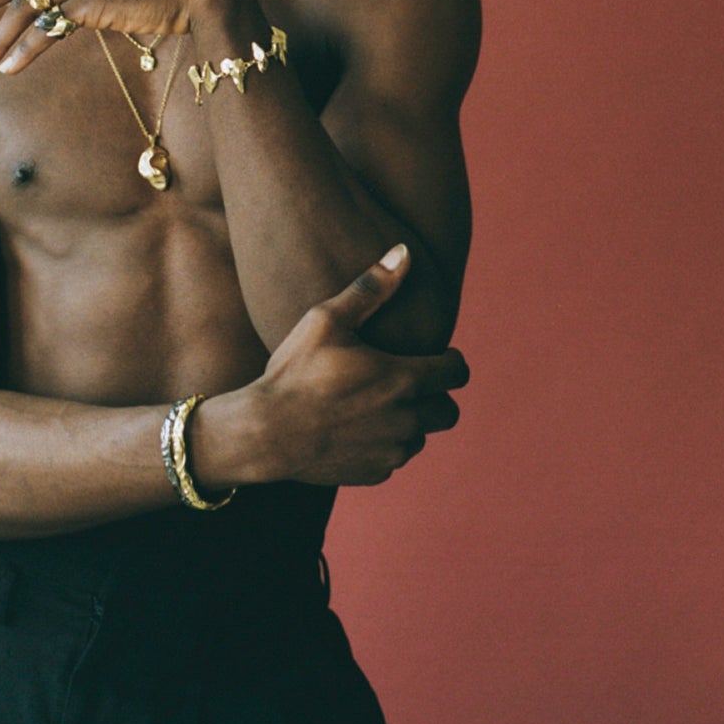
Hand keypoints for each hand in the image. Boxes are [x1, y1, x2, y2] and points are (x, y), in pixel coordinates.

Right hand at [250, 246, 468, 485]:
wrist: (266, 432)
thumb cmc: (295, 370)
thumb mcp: (327, 319)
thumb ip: (371, 287)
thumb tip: (404, 250)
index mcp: (403, 379)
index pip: (457, 373)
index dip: (452, 361)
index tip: (438, 355)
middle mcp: (406, 419)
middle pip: (449, 411)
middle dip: (437, 394)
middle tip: (408, 380)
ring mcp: (392, 450)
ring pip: (422, 436)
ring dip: (411, 421)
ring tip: (378, 403)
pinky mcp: (375, 472)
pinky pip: (395, 457)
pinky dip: (385, 443)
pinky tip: (356, 427)